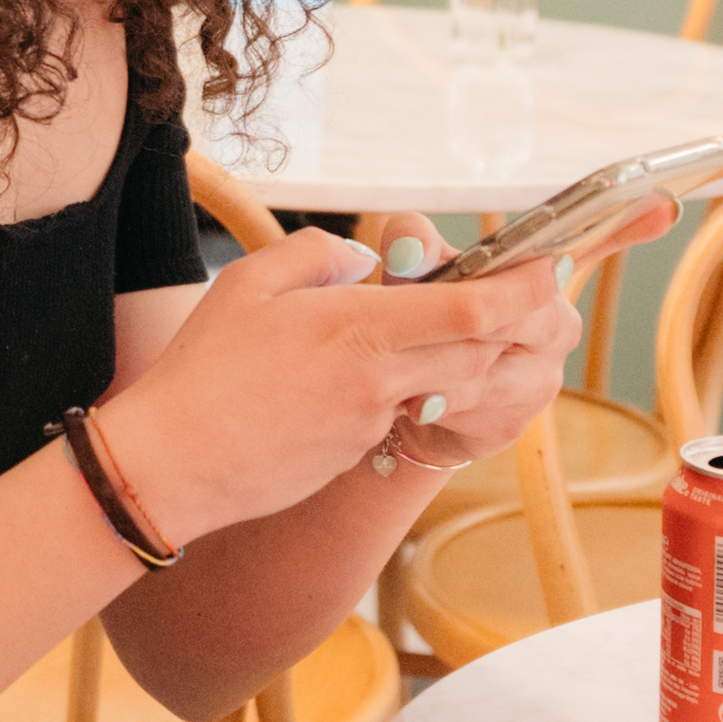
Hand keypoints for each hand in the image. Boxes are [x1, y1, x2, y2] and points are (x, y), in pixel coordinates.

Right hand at [96, 230, 580, 542]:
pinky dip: (421, 390)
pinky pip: (411, 413)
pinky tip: (386, 374)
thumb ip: (317, 255)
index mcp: (358, 327)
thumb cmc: (203, 369)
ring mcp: (374, 421)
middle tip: (531, 293)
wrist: (174, 466)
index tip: (548, 265)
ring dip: (474, 358)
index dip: (522, 288)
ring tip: (467, 328)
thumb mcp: (249, 282)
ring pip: (456, 386)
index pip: (471, 308)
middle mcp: (380, 378)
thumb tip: (362, 261)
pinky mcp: (360, 450)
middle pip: (483, 350)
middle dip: (518, 324)